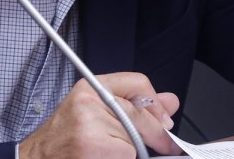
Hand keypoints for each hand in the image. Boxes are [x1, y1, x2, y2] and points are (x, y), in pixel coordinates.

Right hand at [18, 72, 180, 157]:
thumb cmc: (64, 139)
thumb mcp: (94, 111)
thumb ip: (133, 105)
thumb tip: (170, 103)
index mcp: (90, 88)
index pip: (138, 83)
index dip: (156, 105)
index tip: (164, 121)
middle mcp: (88, 103)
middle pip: (141, 117)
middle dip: (154, 135)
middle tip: (163, 145)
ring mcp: (89, 127)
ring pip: (135, 142)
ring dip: (130, 153)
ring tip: (105, 151)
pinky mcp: (93, 149)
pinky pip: (126, 157)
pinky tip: (101, 158)